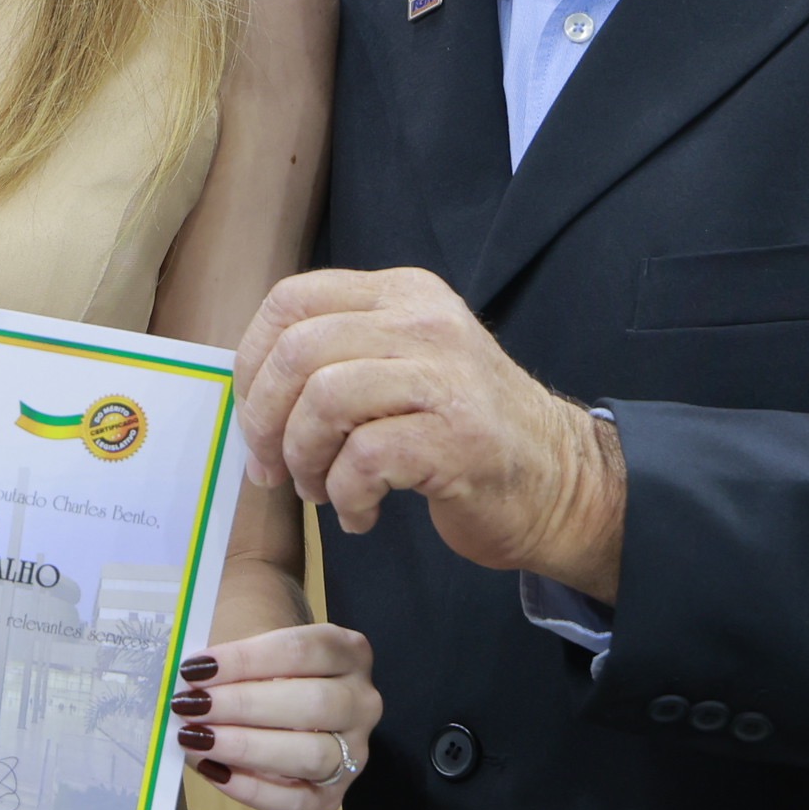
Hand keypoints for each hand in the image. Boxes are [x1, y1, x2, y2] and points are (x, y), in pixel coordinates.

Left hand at [171, 624, 379, 809]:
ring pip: (312, 754)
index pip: (301, 650)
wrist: (272, 696)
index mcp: (347, 651)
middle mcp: (362, 701)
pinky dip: (253, 790)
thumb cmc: (255, 669)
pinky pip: (299, 803)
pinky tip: (213, 770)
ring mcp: (355, 752)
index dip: (245, 660)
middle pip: (313, 703)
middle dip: (244, 706)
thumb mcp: (246, 651)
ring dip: (247, 747)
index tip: (196, 669)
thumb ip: (224, 664)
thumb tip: (184, 688)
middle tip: (192, 705)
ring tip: (196, 738)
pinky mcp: (333, 796)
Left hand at [235, 268, 627, 601]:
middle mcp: (424, 321)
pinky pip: (362, 459)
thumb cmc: (461, 434)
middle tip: (274, 469)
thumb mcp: (403, 366)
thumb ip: (338, 356)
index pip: (291, 299)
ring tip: (321, 492)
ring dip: (304, 461)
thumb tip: (249, 391)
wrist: (559, 483)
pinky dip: (347, 497)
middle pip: (298, 351)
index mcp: (402, 294)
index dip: (252, 363)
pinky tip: (362, 515)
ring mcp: (445, 375)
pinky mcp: (457, 436)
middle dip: (266, 422)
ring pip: (324, 400)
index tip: (255, 418)